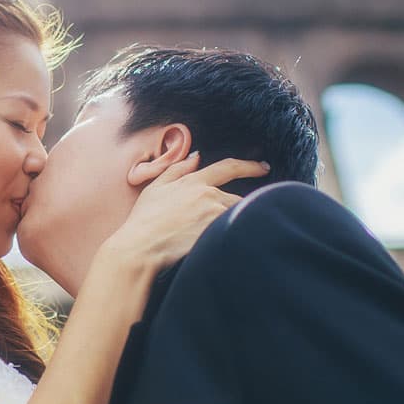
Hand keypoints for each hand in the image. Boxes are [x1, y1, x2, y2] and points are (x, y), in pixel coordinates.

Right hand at [101, 154, 269, 272]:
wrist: (140, 247)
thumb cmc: (143, 220)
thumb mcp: (156, 187)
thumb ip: (177, 169)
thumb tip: (196, 156)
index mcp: (193, 181)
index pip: (229, 167)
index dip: (249, 166)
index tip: (263, 167)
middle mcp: (207, 195)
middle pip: (238, 197)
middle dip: (239, 207)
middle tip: (236, 219)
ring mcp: (213, 215)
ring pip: (237, 215)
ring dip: (237, 222)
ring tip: (230, 234)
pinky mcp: (216, 234)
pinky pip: (235, 231)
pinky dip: (236, 234)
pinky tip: (231, 244)